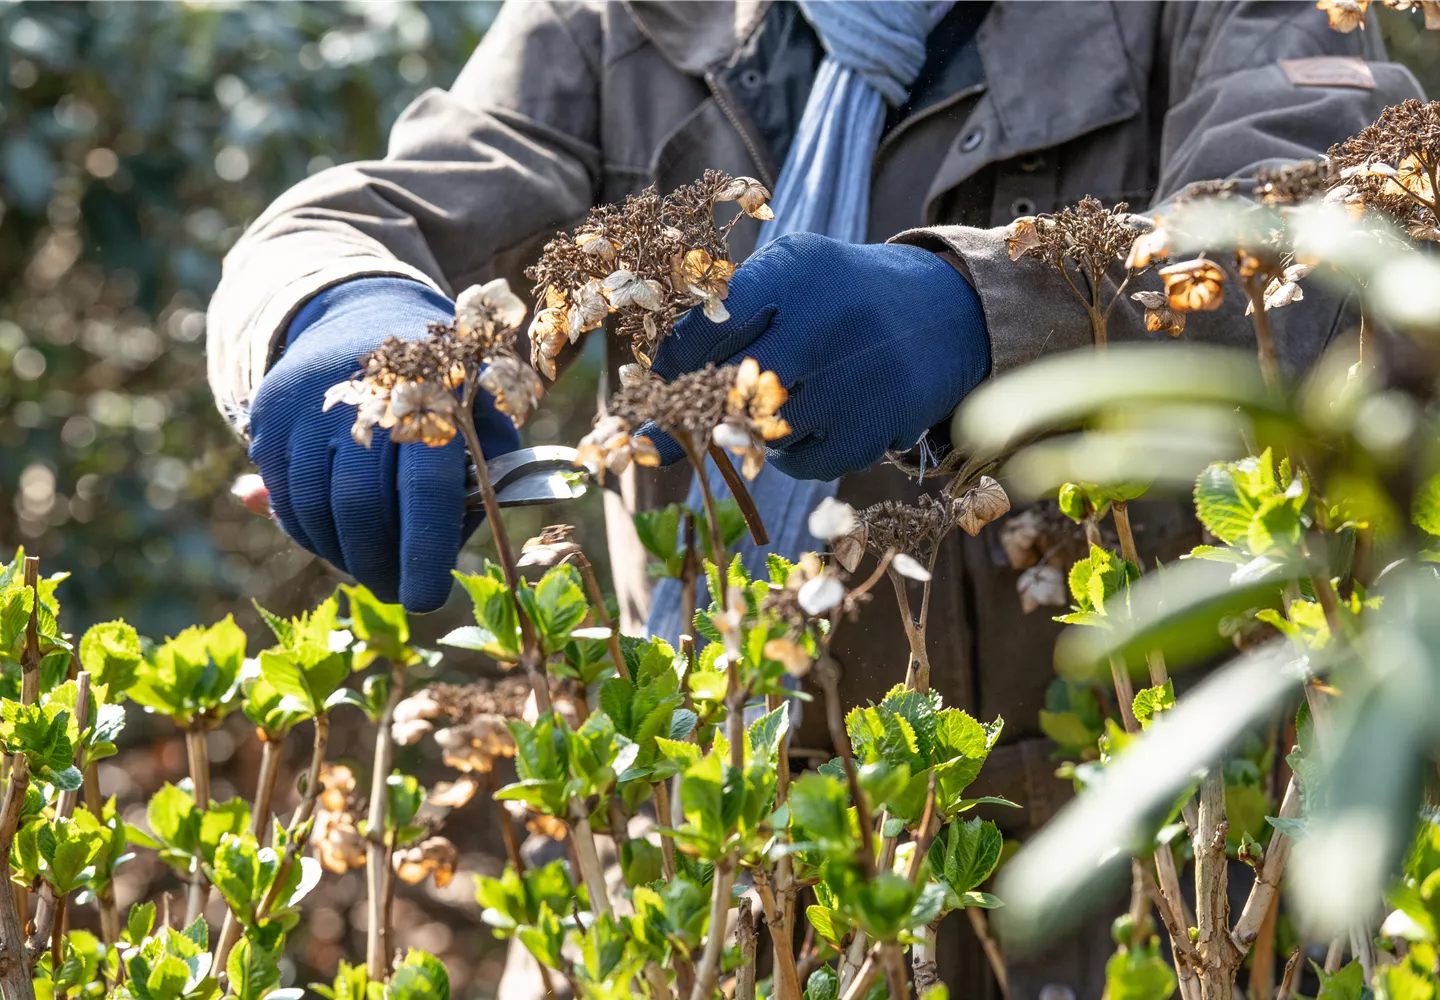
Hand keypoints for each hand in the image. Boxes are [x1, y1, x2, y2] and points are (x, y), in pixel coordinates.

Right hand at [249, 277, 519, 610]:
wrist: (363, 315)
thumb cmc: (443, 385)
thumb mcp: (484, 412)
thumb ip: (488, 477)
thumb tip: (452, 544)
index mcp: (430, 395)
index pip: (424, 485)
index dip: (424, 548)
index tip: (427, 599)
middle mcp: (362, 397)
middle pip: (360, 506)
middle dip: (379, 564)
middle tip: (399, 591)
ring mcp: (307, 407)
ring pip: (315, 510)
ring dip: (343, 555)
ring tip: (371, 564)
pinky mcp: (269, 418)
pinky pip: (285, 500)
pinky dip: (310, 534)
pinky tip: (338, 538)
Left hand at [650, 234, 988, 480]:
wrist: (948, 313)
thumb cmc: (843, 297)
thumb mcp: (794, 273)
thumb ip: (729, 312)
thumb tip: (658, 381)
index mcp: (797, 269)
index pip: (710, 322)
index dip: (673, 363)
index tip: (655, 386)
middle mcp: (828, 319)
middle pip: (730, 387)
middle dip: (698, 410)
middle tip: (682, 422)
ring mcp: (856, 377)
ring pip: (762, 431)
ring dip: (752, 429)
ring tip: (779, 401)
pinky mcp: (876, 426)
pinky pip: (800, 463)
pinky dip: (791, 454)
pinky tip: (811, 423)